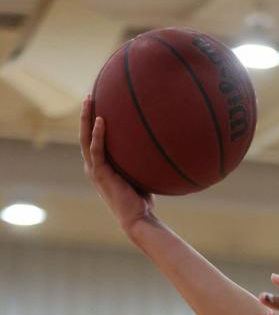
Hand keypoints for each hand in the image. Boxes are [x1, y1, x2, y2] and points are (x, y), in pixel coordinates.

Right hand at [80, 95, 155, 232]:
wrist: (138, 218)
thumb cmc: (142, 200)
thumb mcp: (140, 175)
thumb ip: (141, 161)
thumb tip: (158, 146)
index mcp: (101, 166)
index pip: (93, 140)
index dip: (93, 122)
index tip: (99, 105)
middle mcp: (93, 166)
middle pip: (85, 134)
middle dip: (85, 114)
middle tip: (89, 95)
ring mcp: (94, 169)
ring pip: (85, 138)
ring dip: (86, 118)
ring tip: (89, 100)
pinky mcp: (100, 173)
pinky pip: (97, 149)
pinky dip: (98, 134)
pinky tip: (101, 120)